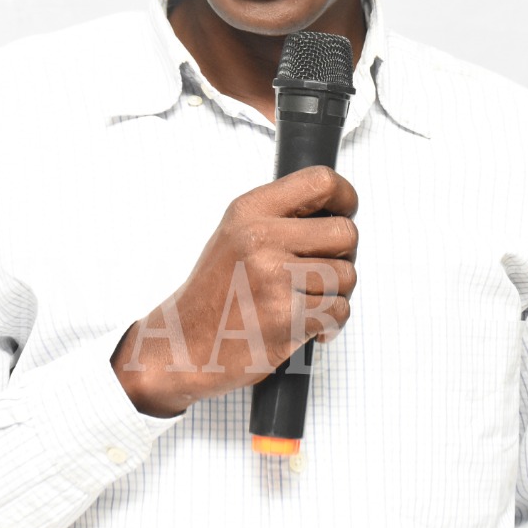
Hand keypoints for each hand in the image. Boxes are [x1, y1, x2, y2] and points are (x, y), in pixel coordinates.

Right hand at [111, 165, 357, 418]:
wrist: (180, 346)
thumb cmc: (212, 296)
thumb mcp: (234, 236)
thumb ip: (279, 219)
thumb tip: (336, 210)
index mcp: (249, 212)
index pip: (320, 181)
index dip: (345, 197)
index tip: (345, 211)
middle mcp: (261, 239)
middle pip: (345, 232)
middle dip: (344, 255)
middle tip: (323, 270)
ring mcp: (275, 278)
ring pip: (347, 275)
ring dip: (335, 293)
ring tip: (306, 301)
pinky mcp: (287, 316)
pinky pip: (339, 311)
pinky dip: (330, 323)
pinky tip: (307, 325)